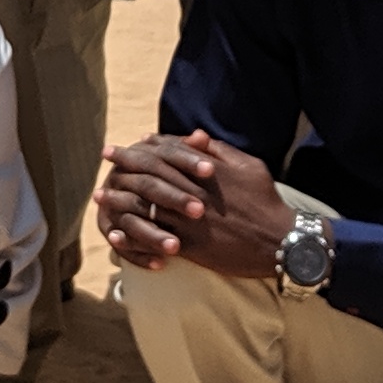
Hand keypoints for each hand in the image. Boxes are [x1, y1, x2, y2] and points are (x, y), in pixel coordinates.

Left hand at [96, 130, 290, 282]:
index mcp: (206, 172)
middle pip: (150, 177)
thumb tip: (194, 136)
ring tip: (101, 196)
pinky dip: (133, 234)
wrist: (281, 241)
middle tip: (105, 161)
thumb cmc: (266, 201)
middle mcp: (194, 194)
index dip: (139, 149)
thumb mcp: (249, 166)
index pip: (165, 154)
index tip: (122, 146)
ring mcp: (190, 221)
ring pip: (147, 207)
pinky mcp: (191, 246)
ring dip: (120, 200)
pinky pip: (155, 239)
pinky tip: (116, 231)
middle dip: (124, 168)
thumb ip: (218, 151)